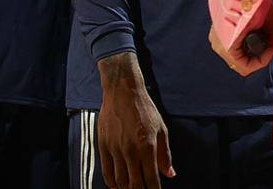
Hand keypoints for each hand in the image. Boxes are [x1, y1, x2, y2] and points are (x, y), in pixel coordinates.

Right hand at [96, 53, 173, 188]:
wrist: (123, 93)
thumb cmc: (145, 110)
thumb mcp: (161, 129)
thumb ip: (165, 154)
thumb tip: (169, 174)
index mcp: (147, 147)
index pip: (151, 179)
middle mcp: (130, 151)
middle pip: (134, 184)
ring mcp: (115, 150)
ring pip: (119, 181)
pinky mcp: (103, 146)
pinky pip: (106, 171)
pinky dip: (112, 183)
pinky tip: (117, 186)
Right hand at [208, 1, 272, 76]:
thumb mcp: (266, 19)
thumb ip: (272, 36)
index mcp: (226, 45)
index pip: (244, 67)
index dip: (262, 60)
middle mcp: (217, 43)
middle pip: (241, 61)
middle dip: (258, 53)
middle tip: (272, 41)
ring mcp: (216, 35)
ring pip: (237, 52)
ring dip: (252, 46)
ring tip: (265, 33)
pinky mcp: (218, 28)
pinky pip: (232, 42)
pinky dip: (245, 39)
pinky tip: (256, 28)